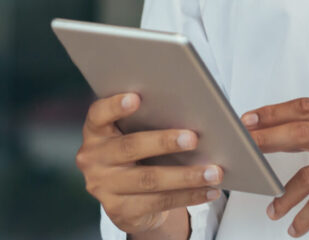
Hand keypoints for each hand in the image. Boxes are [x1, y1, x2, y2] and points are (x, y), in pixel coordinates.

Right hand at [75, 92, 223, 234]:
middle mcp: (94, 159)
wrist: (128, 200)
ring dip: (186, 176)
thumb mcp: (135, 135)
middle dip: (164, 142)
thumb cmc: (139, 155)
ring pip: (149, 180)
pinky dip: (189, 196)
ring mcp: (104, 187)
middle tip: (193, 138)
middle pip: (130, 147)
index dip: (115, 105)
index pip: (99, 114)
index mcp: (96, 132)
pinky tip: (209, 190)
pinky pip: (159, 202)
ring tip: (214, 171)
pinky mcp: (120, 211)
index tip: (137, 97)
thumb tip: (191, 111)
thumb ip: (149, 121)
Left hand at [244, 97, 308, 236]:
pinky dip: (303, 218)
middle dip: (265, 141)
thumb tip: (291, 131)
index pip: (305, 107)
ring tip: (273, 207)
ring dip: (283, 195)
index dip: (273, 112)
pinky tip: (296, 225)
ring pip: (306, 176)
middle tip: (244, 151)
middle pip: (298, 133)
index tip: (250, 120)